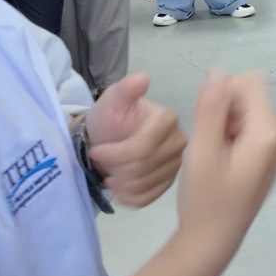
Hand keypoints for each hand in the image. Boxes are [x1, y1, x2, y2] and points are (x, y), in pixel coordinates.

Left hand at [85, 74, 185, 206]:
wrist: (108, 139)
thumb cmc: (109, 119)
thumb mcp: (112, 101)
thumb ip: (125, 90)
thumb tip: (142, 78)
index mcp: (168, 120)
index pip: (143, 147)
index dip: (115, 154)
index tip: (96, 151)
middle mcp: (179, 141)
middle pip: (144, 167)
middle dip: (117, 168)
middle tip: (103, 164)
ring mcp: (176, 163)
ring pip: (146, 184)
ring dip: (121, 184)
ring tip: (109, 174)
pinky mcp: (169, 182)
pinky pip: (150, 197)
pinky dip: (130, 196)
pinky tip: (119, 188)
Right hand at [175, 72, 275, 259]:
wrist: (213, 240)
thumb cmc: (205, 200)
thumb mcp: (202, 153)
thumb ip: (211, 109)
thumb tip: (219, 70)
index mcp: (269, 132)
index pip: (249, 81)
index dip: (222, 95)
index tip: (208, 124)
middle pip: (250, 93)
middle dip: (224, 108)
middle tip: (210, 143)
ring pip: (248, 108)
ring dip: (227, 121)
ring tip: (215, 153)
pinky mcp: (272, 152)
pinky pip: (251, 124)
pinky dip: (233, 133)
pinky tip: (222, 159)